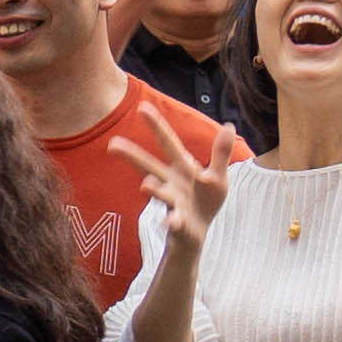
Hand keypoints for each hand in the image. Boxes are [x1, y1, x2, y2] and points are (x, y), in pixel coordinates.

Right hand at [116, 120, 229, 248]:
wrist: (198, 234)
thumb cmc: (204, 201)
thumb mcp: (218, 176)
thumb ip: (220, 153)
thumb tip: (228, 126)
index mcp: (182, 168)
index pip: (168, 143)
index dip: (157, 126)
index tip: (142, 108)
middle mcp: (172, 183)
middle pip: (151, 166)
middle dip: (133, 156)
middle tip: (112, 144)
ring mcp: (173, 203)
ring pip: (160, 194)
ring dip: (153, 189)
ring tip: (145, 186)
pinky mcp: (180, 223)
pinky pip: (175, 222)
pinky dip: (172, 221)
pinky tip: (170, 222)